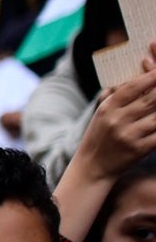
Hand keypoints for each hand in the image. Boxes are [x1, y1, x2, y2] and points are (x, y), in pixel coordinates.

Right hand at [78, 55, 155, 183]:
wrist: (92, 165)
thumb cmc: (100, 135)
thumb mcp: (103, 113)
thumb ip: (118, 95)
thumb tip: (141, 76)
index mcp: (108, 107)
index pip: (133, 86)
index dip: (151, 76)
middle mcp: (118, 120)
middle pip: (151, 99)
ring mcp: (129, 135)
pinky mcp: (139, 149)